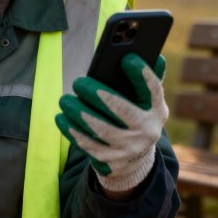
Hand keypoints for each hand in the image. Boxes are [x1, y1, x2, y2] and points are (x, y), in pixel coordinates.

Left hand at [55, 53, 168, 192]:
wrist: (136, 157)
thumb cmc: (137, 115)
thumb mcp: (147, 100)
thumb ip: (149, 78)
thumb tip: (156, 57)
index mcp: (156, 110)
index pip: (152, 90)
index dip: (142, 74)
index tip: (127, 58)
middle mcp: (147, 131)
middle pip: (122, 110)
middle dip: (98, 95)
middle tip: (78, 83)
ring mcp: (129, 148)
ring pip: (101, 129)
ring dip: (79, 113)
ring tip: (65, 100)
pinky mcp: (111, 161)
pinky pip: (88, 145)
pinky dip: (73, 131)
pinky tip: (62, 118)